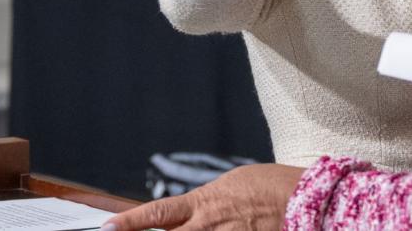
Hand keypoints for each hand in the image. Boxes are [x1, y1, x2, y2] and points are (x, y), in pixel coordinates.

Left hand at [103, 163, 304, 230]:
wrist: (305, 199)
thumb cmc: (270, 186)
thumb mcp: (230, 185)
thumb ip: (204, 203)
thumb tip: (187, 215)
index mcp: (203, 205)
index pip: (155, 215)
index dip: (127, 224)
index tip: (106, 229)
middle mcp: (207, 229)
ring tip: (188, 229)